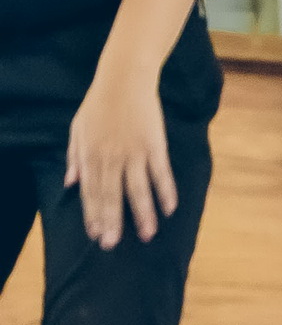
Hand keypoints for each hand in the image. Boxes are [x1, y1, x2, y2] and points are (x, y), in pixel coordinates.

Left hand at [63, 67, 175, 249]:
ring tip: (146, 235)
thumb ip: (74, 158)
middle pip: (111, 195)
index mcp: (91, 154)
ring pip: (137, 189)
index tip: (95, 234)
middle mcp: (111, 156)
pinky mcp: (154, 146)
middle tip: (112, 244)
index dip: (92, 214)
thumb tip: (71, 184)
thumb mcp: (77, 129)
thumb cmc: (98, 105)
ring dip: (142, 214)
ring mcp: (134, 152)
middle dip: (111, 221)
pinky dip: (166, 192)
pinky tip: (169, 209)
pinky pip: (161, 174)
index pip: (90, 190)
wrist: (123, 80)